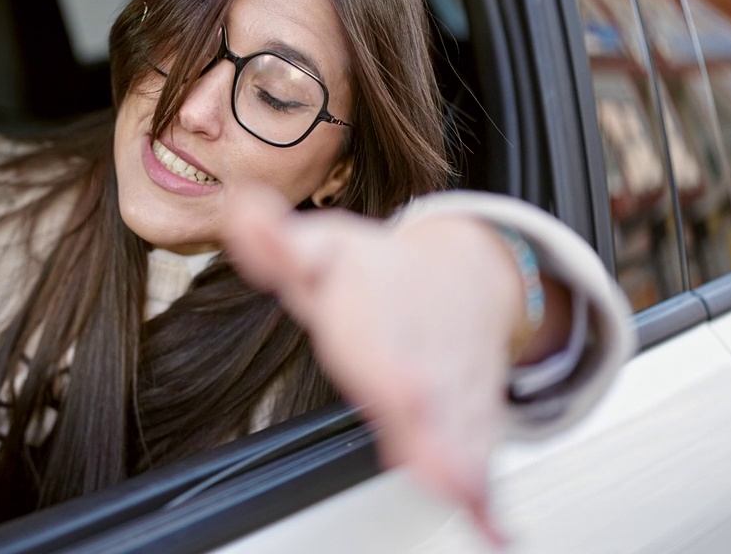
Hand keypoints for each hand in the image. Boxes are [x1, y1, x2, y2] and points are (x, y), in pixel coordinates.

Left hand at [221, 184, 527, 546]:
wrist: (465, 276)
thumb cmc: (376, 274)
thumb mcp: (320, 249)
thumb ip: (273, 243)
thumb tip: (237, 208)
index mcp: (372, 309)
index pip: (367, 329)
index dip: (378, 356)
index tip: (395, 385)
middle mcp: (412, 353)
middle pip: (416, 390)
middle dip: (422, 419)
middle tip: (432, 450)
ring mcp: (445, 388)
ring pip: (453, 427)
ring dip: (456, 459)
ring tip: (460, 487)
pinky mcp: (468, 418)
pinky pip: (477, 457)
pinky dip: (486, 496)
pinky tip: (493, 528)